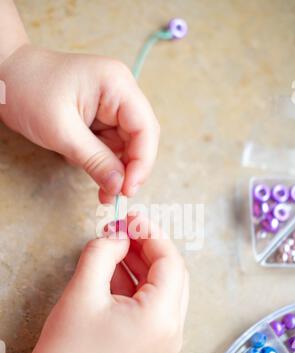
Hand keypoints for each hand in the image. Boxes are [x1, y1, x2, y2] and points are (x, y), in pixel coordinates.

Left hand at [0, 45, 159, 200]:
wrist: (7, 77)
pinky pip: (111, 147)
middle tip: (114, 195)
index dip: (142, 162)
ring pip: (126, 147)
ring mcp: (112, 107)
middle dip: (129, 169)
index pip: (145, 128)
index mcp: (117, 85)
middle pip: (140, 139)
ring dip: (115, 171)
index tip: (128, 189)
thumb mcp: (61, 131)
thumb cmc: (29, 91)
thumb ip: (95, 160)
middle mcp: (121, 94)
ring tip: (100, 190)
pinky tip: (88, 168)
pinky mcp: (101, 119)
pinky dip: (103, 164)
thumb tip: (119, 186)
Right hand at [0, 214, 188, 352]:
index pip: (170, 262)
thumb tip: (121, 236)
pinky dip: (139, 284)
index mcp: (162, 319)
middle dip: (149, 247)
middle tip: (124, 230)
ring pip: (165, 288)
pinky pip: (155, 304)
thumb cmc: (67, 347)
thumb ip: (104, 252)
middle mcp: (173, 331)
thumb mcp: (83, 288)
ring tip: (117, 247)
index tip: (132, 217)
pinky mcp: (154, 344)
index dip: (152, 234)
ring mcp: (166, 341)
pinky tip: (117, 270)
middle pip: (172, 274)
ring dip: (143, 264)